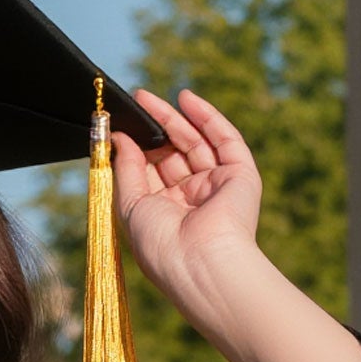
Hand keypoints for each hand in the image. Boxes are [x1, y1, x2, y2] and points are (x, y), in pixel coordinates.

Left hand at [110, 85, 264, 321]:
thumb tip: (119, 138)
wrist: (200, 262)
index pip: (152, 173)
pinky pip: (225, 139)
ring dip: (175, 118)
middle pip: (173, 154)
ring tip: (148, 98)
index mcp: (166, 214)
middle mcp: (192, 200)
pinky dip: (206, 117)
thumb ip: (125, 169)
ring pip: (196, 142)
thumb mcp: (130, 205)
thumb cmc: (160, 244)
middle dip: (155, 128)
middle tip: (136, 102)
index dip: (138, 148)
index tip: (120, 126)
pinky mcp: (240, 175)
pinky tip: (186, 98)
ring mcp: (217, 186)